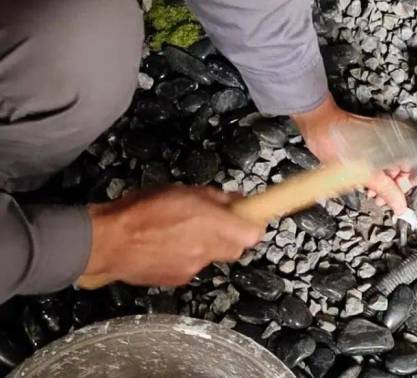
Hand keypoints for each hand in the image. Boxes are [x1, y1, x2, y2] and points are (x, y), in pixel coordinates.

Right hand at [84, 185, 262, 286]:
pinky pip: (192, 266)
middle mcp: (206, 250)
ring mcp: (192, 268)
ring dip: (206, 244)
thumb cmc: (143, 208)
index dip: (253, 224)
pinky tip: (167, 245)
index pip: (252, 234)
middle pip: (236, 248)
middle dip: (231, 235)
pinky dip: (187, 255)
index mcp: (210, 224)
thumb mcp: (182, 190)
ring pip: (212, 257)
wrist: (109, 242)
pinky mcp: (177, 280)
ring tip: (181, 230)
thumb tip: (235, 200)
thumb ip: (213, 197)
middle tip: (215, 221)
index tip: (248, 215)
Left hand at [292, 96, 416, 215]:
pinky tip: (372, 187)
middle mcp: (400, 138)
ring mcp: (390, 140)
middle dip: (403, 185)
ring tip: (376, 195)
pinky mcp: (380, 143)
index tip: (413, 187)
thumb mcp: (364, 170)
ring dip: (392, 184)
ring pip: (402, 167)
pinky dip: (383, 177)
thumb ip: (386, 189)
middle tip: (388, 198)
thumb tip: (401, 206)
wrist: (320, 124)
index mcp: (403, 140)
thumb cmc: (338, 137)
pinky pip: (389, 163)